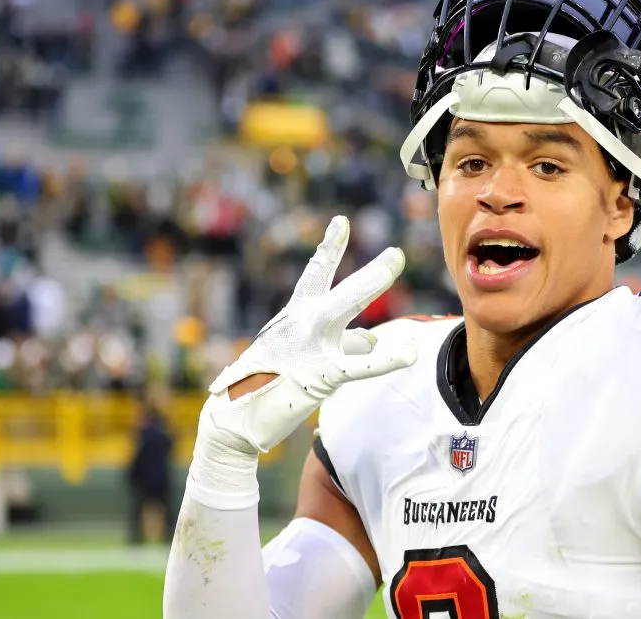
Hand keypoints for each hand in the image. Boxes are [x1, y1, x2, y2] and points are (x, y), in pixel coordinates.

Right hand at [187, 216, 416, 508]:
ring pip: (347, 313)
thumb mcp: (295, 351)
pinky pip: (362, 366)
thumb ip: (337, 340)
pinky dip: (387, 360)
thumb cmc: (264, 383)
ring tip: (398, 274)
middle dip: (371, 274)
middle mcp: (302, 325)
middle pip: (342, 292)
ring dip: (371, 290)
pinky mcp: (321, 376)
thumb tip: (371, 339)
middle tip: (396, 255)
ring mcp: (311, 348)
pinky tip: (409, 353)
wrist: (232, 418)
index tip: (341, 222)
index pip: (315, 274)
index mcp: (294, 316)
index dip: (329, 247)